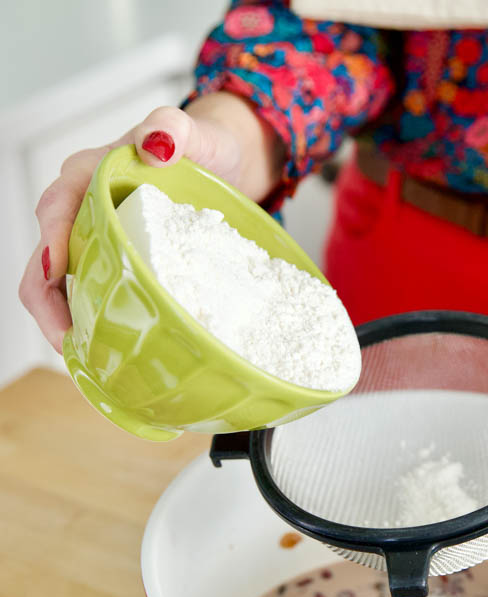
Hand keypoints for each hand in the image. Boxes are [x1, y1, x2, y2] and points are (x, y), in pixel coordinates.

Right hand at [18, 93, 283, 351]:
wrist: (223, 163)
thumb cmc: (204, 147)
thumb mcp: (195, 133)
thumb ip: (174, 128)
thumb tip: (156, 144)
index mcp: (89, 175)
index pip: (55, 209)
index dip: (51, 244)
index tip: (58, 274)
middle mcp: (83, 209)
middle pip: (44, 259)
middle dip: (48, 302)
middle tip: (69, 342)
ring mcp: (97, 239)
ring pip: (61, 285)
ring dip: (66, 320)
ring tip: (85, 357)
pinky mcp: (115, 263)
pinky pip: (91, 293)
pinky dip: (93, 321)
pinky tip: (109, 347)